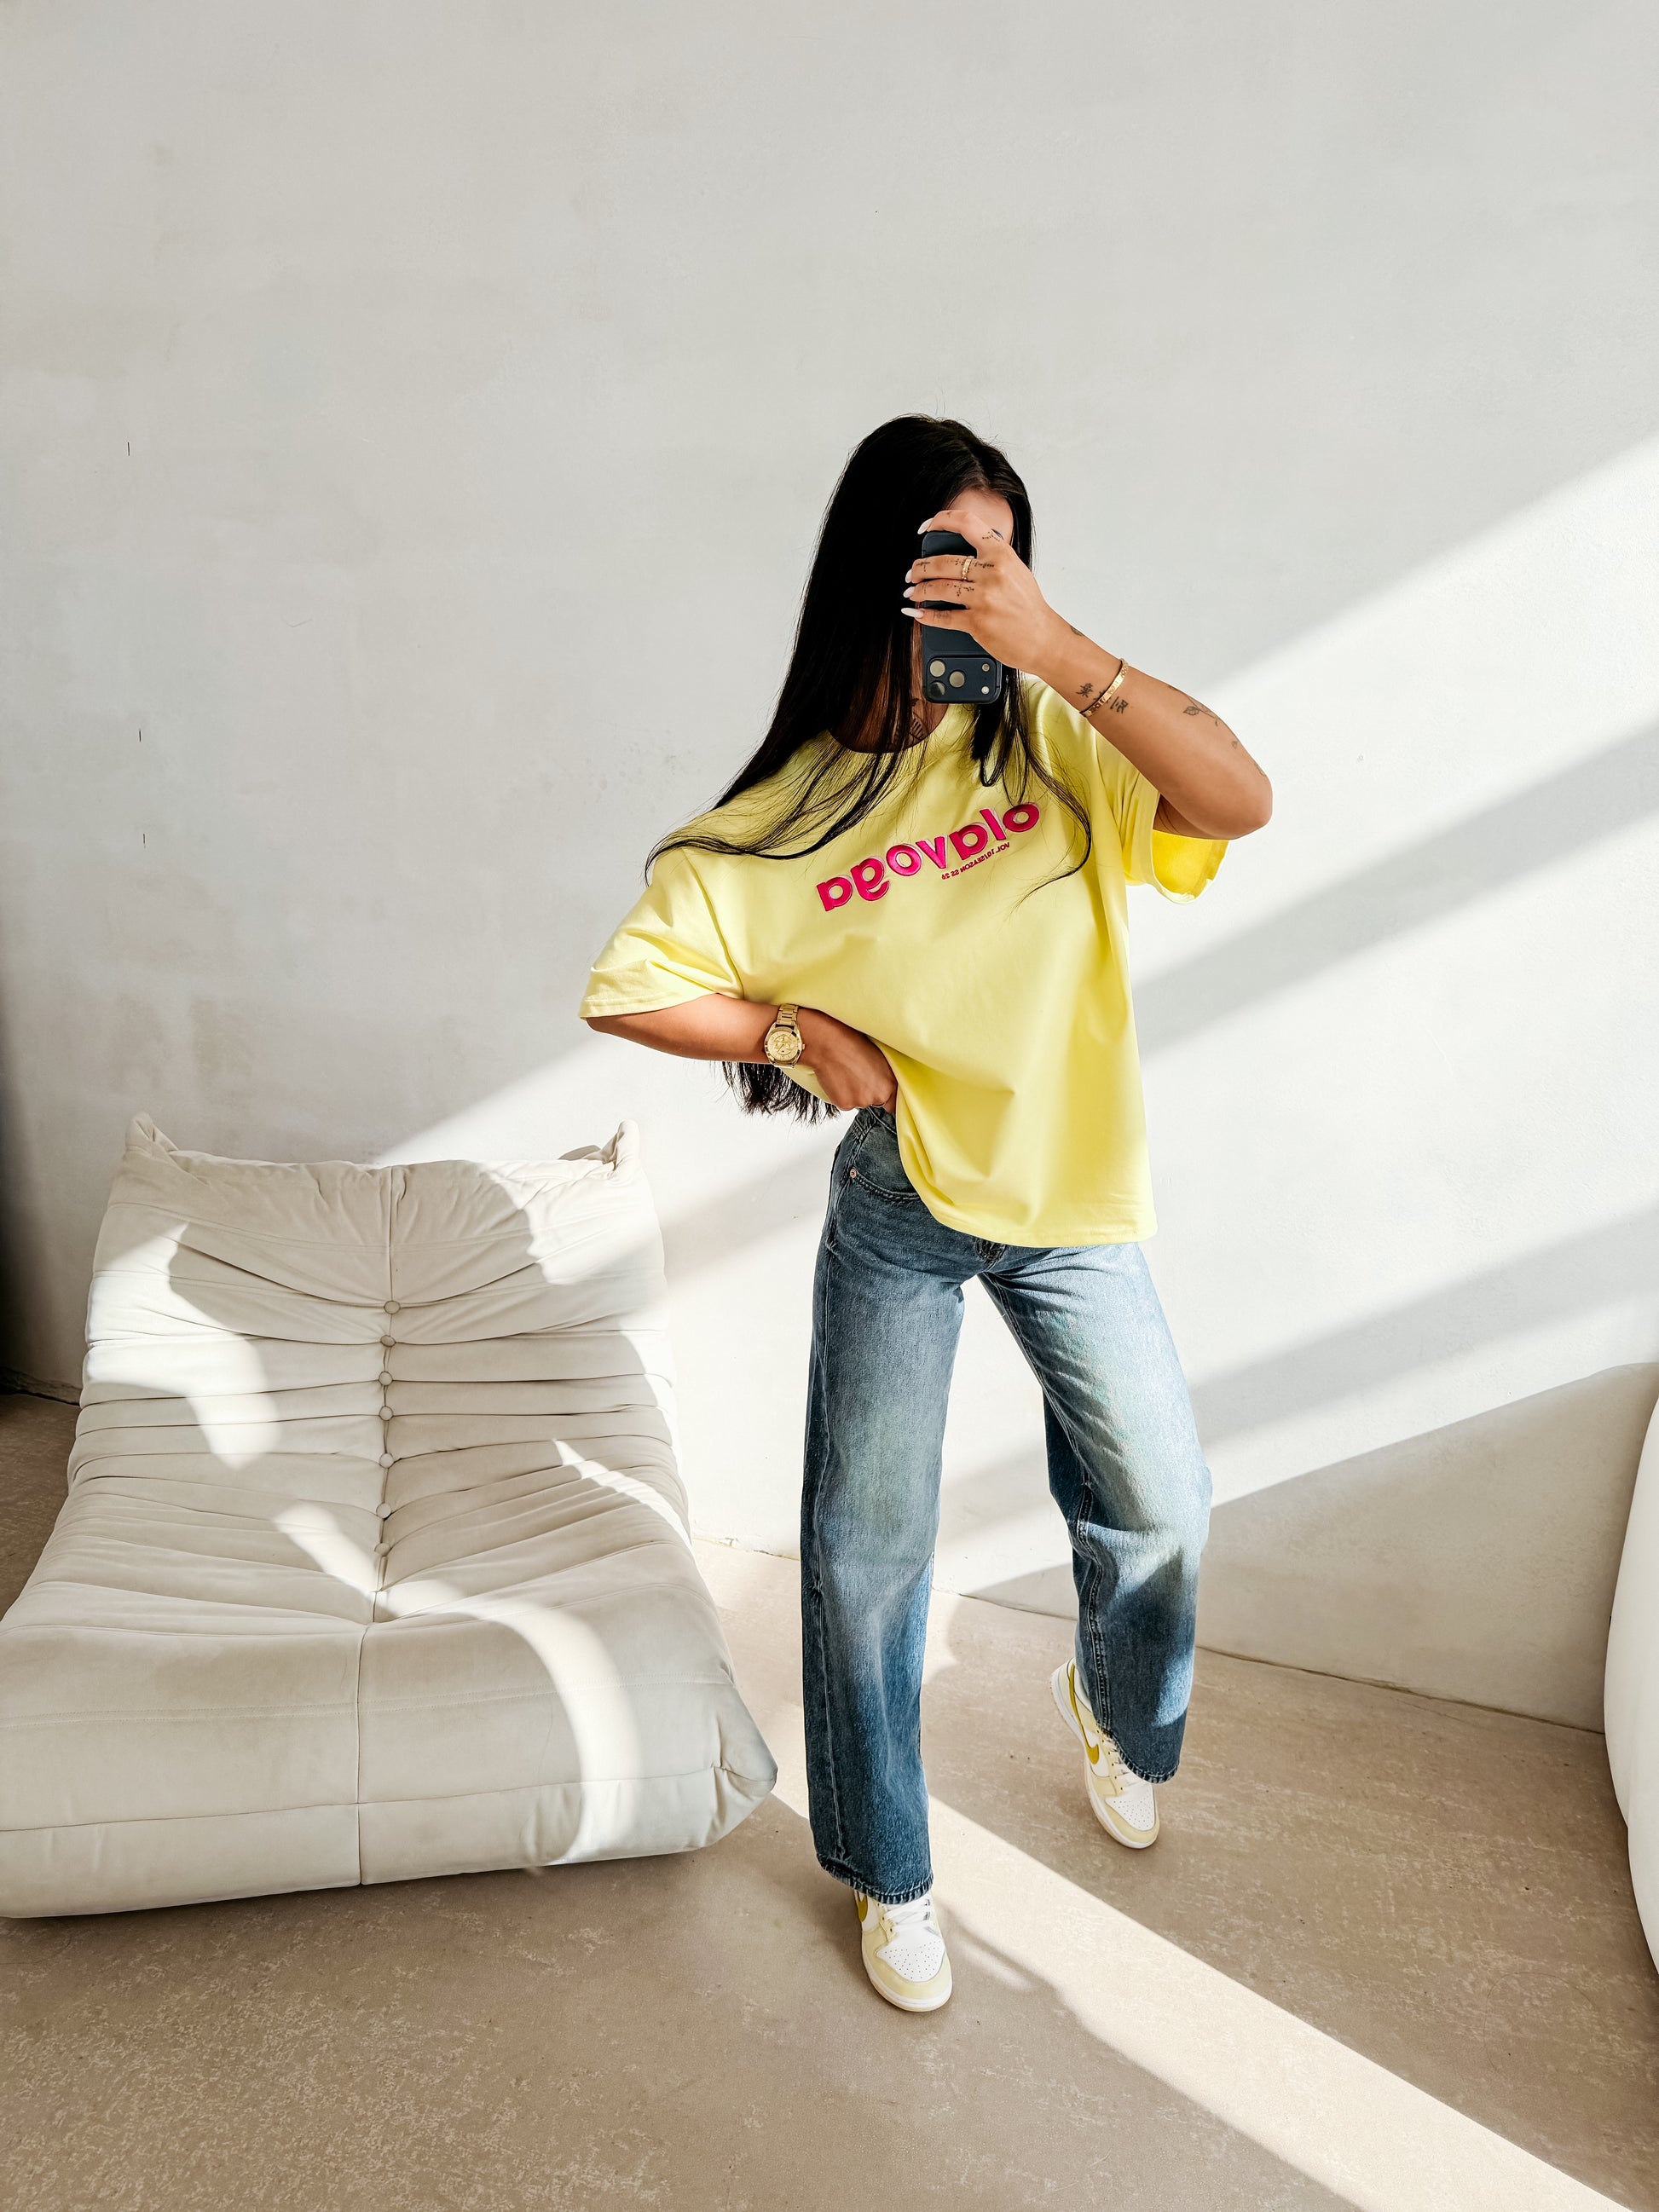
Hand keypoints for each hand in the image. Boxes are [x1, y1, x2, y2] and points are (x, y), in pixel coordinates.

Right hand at [798, 1007, 896, 1110]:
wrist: (830, 1043)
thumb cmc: (853, 1044)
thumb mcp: (880, 1057)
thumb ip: (885, 1075)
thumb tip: (884, 1082)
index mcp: (891, 1083)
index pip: (893, 1105)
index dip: (885, 1099)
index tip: (877, 1092)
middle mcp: (879, 1096)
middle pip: (874, 1103)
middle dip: (867, 1092)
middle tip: (857, 1075)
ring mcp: (861, 1101)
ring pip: (858, 1102)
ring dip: (853, 1093)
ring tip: (846, 1074)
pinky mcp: (845, 1104)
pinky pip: (844, 1103)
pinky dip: (840, 1095)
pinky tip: (838, 1079)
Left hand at [903, 507, 1064, 671]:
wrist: (1044, 638)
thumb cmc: (1029, 606)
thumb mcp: (1015, 570)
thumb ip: (991, 557)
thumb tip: (961, 552)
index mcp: (1001, 554)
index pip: (966, 523)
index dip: (940, 521)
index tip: (925, 529)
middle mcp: (992, 573)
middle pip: (943, 561)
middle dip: (920, 567)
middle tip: (913, 572)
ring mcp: (984, 598)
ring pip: (939, 588)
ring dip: (920, 590)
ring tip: (913, 592)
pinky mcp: (977, 623)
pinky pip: (944, 617)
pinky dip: (927, 616)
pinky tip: (919, 614)